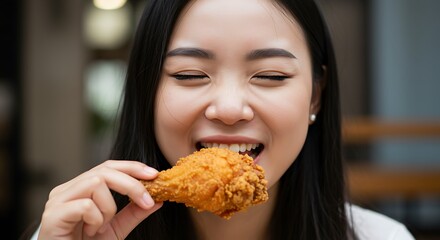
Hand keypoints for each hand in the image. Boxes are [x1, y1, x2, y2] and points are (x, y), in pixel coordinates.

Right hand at [38, 160, 161, 239]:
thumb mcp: (116, 229)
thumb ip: (134, 213)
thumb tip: (157, 199)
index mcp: (80, 189)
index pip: (108, 167)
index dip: (132, 167)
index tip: (154, 174)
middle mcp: (66, 190)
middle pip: (104, 170)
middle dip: (131, 184)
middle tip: (147, 201)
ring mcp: (57, 201)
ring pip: (95, 183)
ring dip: (109, 207)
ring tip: (102, 227)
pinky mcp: (52, 216)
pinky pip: (85, 206)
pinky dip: (96, 220)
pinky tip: (91, 232)